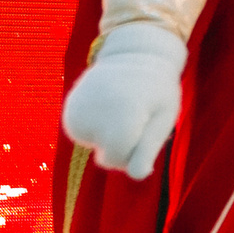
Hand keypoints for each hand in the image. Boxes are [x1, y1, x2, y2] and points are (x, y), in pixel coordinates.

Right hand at [62, 23, 187, 179]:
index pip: (117, 160)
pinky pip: (85, 138)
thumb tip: (137, 176)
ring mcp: (76, 113)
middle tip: (137, 116)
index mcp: (120, 115)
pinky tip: (109, 107)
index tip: (145, 125)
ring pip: (95, 148)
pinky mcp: (69, 113)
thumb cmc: (157, 90)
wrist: (134, 56)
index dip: (135, 150)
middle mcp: (93, 115)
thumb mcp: (164, 117)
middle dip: (123, 146)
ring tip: (123, 108)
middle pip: (105, 159)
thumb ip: (149, 148)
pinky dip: (97, 129)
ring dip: (110, 136)